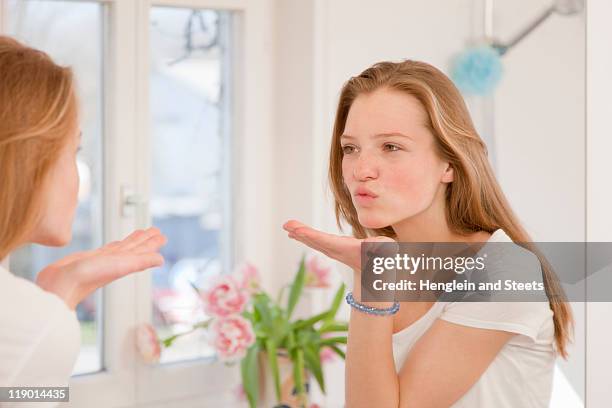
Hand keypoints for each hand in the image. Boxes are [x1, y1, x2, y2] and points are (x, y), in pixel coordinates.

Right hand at [36, 227, 166, 309]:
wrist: (60, 285)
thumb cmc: (89, 277)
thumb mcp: (120, 266)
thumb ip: (141, 261)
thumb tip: (161, 260)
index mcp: (125, 263)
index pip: (143, 250)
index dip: (152, 243)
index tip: (162, 235)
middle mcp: (116, 262)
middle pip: (135, 247)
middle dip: (145, 239)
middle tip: (155, 230)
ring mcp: (103, 260)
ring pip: (122, 247)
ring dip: (132, 240)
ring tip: (141, 232)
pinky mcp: (88, 258)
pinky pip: (106, 249)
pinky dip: (114, 246)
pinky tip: (115, 245)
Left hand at [283, 220, 394, 273]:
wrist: (376, 273)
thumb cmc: (382, 258)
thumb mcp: (384, 251)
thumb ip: (380, 247)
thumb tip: (371, 245)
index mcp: (346, 249)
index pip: (326, 241)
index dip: (312, 236)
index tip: (298, 231)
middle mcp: (336, 250)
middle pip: (315, 240)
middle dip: (301, 232)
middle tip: (286, 225)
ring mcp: (332, 250)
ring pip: (313, 241)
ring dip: (299, 234)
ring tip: (287, 227)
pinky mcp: (332, 248)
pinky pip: (315, 241)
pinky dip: (304, 236)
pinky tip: (293, 233)